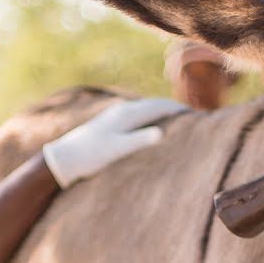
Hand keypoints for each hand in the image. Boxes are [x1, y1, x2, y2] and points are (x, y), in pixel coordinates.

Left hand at [41, 98, 188, 187]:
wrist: (64, 158)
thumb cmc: (91, 156)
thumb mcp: (117, 150)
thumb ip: (139, 140)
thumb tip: (161, 133)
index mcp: (127, 114)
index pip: (160, 106)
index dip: (179, 109)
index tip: (199, 114)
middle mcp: (122, 110)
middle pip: (154, 104)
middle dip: (173, 108)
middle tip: (194, 115)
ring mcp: (115, 115)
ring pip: (145, 109)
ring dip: (162, 112)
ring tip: (178, 119)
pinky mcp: (110, 123)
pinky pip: (137, 115)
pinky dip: (150, 117)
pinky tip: (152, 125)